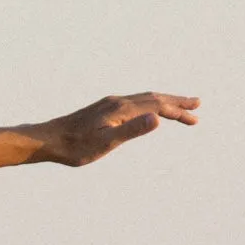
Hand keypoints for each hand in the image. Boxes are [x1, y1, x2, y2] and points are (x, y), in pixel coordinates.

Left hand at [38, 91, 198, 165]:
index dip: (178, 112)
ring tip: (178, 107)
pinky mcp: (103, 109)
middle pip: (153, 98)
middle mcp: (117, 102)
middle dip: (176, 102)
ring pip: (143, 98)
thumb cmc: (75, 146)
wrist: (46, 140)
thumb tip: (158, 119)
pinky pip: (134, 102)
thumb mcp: (105, 142)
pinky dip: (149, 104)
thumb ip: (132, 130)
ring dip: (163, 102)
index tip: (195, 119)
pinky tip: (147, 112)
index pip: (157, 107)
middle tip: (197, 104)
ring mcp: (109, 104)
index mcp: (121, 109)